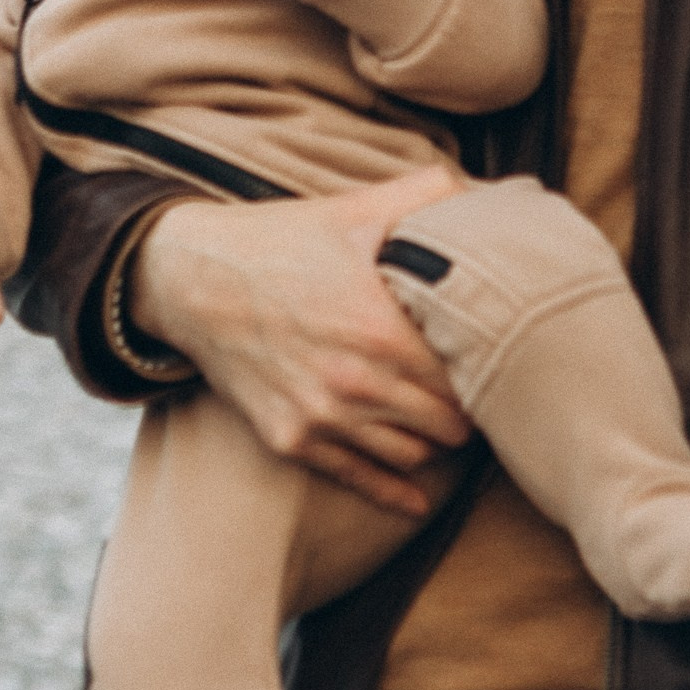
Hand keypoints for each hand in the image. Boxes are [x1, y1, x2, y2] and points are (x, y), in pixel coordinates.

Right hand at [133, 168, 471, 514]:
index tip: (496, 359)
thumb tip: (493, 189)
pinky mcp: (291, 440)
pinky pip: (358, 480)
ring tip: (445, 423)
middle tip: (481, 396)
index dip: (489, 368)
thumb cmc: (282, 241)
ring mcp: (321, 418)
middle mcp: (355, 384)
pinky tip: (416, 500)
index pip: (466, 376)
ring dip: (434, 442)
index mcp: (381, 330)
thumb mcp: (356, 210)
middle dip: (469, 409)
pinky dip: (394, 491)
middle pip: (447, 424)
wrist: (193, 278)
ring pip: (412, 455)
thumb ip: (430, 195)